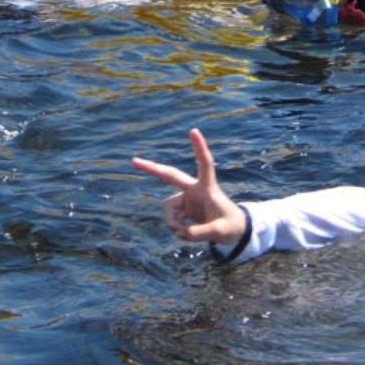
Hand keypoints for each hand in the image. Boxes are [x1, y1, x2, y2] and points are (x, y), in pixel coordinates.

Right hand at [132, 128, 247, 246]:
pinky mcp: (182, 207)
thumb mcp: (219, 232)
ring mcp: (186, 197)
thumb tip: (179, 232)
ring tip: (183, 233)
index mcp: (207, 188)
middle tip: (134, 161)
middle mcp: (194, 189)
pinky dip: (175, 227)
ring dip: (172, 222)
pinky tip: (184, 231)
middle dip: (152, 168)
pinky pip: (170, 218)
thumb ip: (199, 233)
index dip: (199, 148)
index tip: (193, 130)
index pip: (205, 164)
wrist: (231, 230)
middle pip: (170, 175)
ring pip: (168, 208)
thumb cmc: (230, 226)